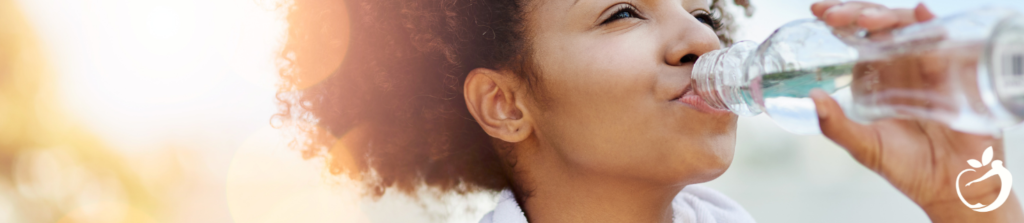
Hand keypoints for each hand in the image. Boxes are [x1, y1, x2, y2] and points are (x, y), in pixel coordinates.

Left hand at [809, 1, 1023, 221]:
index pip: (857, 37)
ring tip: (866, 22)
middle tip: (835, 15)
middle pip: (880, 24)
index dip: (840, 18)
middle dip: (857, 12)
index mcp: (877, 76)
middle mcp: (902, 65)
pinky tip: (919, 16)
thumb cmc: (908, 166)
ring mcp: (929, 65)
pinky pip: (945, 40)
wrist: (952, 186)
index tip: (818, 11)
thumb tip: (810, 98)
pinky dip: (931, 24)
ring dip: (887, 17)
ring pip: (908, 26)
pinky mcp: (954, 72)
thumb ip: (835, 125)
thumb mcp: (864, 146)